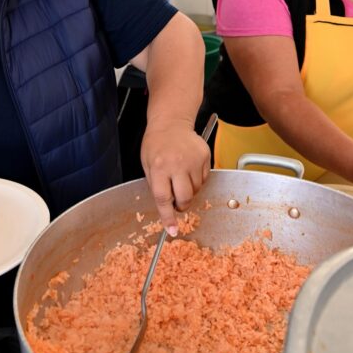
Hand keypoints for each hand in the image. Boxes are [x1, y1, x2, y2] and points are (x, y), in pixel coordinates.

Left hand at [140, 120, 210, 236]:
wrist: (171, 122)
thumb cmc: (156, 143)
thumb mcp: (147, 164)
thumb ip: (156, 185)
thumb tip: (167, 207)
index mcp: (159, 167)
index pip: (163, 198)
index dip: (167, 217)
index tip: (172, 230)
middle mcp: (177, 164)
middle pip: (184, 198)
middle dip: (182, 205)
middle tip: (177, 200)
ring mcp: (193, 160)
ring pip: (196, 190)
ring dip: (189, 190)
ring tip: (181, 176)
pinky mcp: (205, 156)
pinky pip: (204, 179)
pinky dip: (197, 179)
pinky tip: (189, 168)